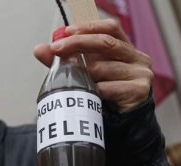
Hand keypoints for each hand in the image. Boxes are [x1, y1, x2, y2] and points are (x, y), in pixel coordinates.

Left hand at [34, 19, 152, 112]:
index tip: (66, 31)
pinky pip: (108, 88)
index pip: (110, 28)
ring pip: (103, 68)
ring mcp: (141, 74)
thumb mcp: (85, 74)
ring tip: (74, 81)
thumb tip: (39, 49)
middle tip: (57, 49)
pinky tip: (89, 95)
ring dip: (84, 74)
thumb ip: (65, 61)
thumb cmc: (105, 95)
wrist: (124, 123)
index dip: (89, 27)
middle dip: (78, 43)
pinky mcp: (139, 90)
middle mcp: (137, 58)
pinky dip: (94, 91)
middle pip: (106, 43)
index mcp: (125, 49)